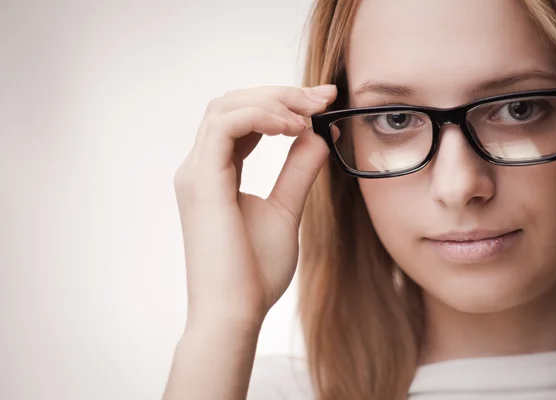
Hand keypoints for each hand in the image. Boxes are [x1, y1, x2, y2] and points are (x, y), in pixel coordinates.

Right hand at [173, 84, 337, 326]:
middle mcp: (200, 167)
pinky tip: (290, 128)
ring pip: (225, 106)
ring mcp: (196, 172)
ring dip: (271, 101)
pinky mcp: (201, 181)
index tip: (321, 103)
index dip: (281, 104)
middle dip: (280, 95)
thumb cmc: (255, 272)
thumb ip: (299, 171)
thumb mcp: (286, 210)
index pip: (242, 120)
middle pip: (232, 103)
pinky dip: (259, 117)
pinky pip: (225, 126)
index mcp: (216, 173)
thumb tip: (318, 136)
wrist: (234, 312)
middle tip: (321, 98)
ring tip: (306, 116)